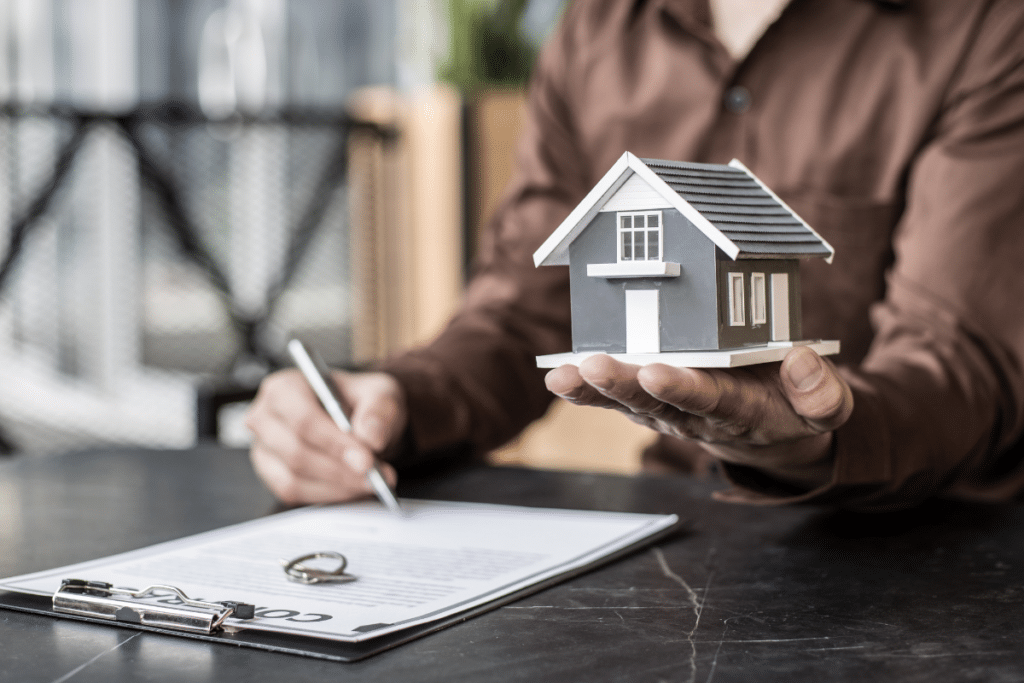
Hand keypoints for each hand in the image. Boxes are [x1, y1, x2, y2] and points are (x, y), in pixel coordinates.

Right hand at [245, 369, 407, 504]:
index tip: (366, 460)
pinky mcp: (271, 474)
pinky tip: (352, 488)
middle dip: (339, 469)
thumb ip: (377, 411)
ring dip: (337, 485)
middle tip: (374, 476)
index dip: (334, 443)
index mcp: (285, 387)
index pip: (303, 419)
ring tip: (371, 482)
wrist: (356, 421)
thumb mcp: (379, 394)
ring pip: (294, 477)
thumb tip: (370, 437)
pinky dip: (327, 494)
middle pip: (296, 451)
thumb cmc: (360, 402)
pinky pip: (294, 492)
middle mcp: (265, 417)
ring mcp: (263, 448)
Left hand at [544, 346, 853, 487]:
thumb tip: (801, 361)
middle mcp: (697, 414)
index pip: (711, 400)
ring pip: (628, 400)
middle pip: (656, 402)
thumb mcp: (827, 407)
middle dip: (624, 385)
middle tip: (594, 367)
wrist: (770, 435)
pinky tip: (557, 376)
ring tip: (560, 376)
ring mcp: (669, 410)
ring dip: (593, 389)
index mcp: (741, 412)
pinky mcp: (652, 402)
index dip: (684, 388)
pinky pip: (617, 397)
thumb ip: (823, 394)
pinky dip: (586, 388)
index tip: (657, 372)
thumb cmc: (794, 408)